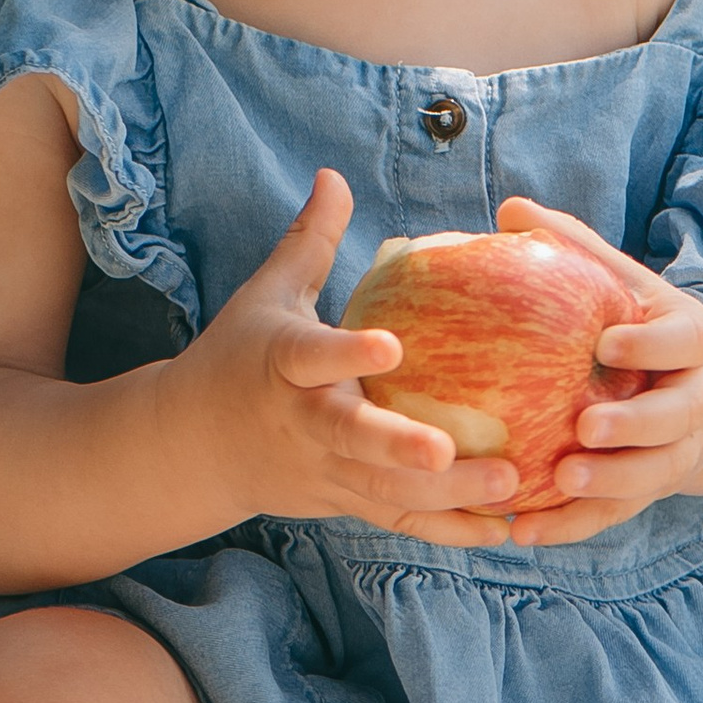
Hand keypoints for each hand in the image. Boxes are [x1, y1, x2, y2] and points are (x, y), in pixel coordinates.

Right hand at [192, 171, 522, 543]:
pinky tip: (503, 529)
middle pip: (349, 439)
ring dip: (445, 496)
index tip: (390, 346)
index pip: (312, 357)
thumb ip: (307, 240)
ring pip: (382, 490)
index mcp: (281, 364)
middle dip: (397, 447)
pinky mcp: (341, 500)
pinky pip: (397, 520)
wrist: (191, 448)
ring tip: (511, 484)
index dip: (346, 354)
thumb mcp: (265, 296)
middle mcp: (301, 422)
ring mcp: (322, 470)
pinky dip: (447, 528)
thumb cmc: (238, 357)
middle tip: (449, 449)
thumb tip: (335, 174)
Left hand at [492, 196, 702, 545]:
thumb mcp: (622, 282)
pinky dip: (570, 526)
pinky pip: (613, 515)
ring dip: (609, 482)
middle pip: (676, 418)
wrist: (700, 393)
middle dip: (636, 425)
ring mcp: (676, 452)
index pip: (683, 342)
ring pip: (652, 474)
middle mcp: (693, 400)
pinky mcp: (647, 491)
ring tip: (560, 479)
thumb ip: (574, 247)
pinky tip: (521, 531)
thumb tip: (510, 208)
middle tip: (587, 426)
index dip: (651, 346)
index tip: (607, 343)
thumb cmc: (641, 324)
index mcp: (691, 341)